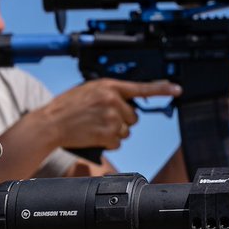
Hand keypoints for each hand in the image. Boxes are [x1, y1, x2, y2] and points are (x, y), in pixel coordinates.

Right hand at [37, 79, 180, 151]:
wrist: (51, 122)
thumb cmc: (67, 107)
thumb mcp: (88, 90)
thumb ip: (109, 93)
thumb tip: (125, 104)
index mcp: (108, 86)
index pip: (141, 87)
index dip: (162, 89)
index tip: (177, 90)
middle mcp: (113, 100)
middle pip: (133, 116)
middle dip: (122, 120)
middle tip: (103, 119)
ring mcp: (111, 118)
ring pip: (126, 131)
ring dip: (114, 132)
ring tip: (95, 127)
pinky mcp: (108, 134)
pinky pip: (118, 142)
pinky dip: (108, 142)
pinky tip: (94, 136)